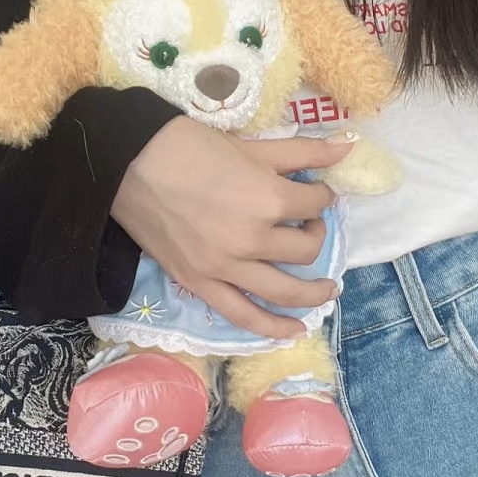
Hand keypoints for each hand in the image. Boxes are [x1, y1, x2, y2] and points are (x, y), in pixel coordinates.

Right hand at [111, 118, 353, 337]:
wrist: (130, 162)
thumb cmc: (190, 146)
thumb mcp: (251, 145)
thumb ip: (303, 152)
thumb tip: (348, 145)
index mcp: (268, 200)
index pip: (315, 205)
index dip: (320, 197)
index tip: (312, 191)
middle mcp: (253, 240)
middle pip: (305, 249)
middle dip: (315, 234)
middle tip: (307, 225)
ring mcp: (225, 268)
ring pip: (285, 292)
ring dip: (313, 294)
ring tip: (328, 291)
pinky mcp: (200, 284)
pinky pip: (243, 316)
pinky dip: (272, 328)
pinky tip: (294, 331)